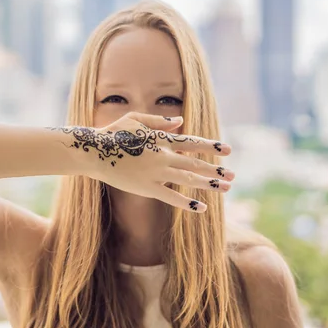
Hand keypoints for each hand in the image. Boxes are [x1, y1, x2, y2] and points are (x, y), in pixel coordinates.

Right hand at [65, 112, 233, 212]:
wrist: (94, 152)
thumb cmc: (112, 134)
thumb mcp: (135, 120)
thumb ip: (159, 121)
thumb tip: (180, 122)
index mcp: (160, 138)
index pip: (191, 142)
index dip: (211, 146)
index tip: (227, 149)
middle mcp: (162, 155)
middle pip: (195, 163)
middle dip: (215, 170)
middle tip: (233, 175)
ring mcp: (156, 173)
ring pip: (188, 180)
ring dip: (209, 184)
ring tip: (226, 188)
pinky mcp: (147, 188)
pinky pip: (171, 197)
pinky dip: (187, 202)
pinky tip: (202, 207)